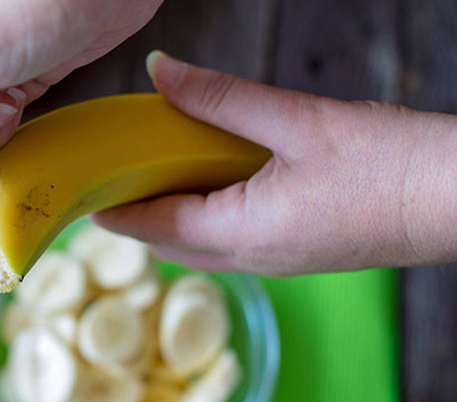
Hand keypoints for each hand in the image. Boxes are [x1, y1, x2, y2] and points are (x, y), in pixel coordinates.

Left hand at [94, 51, 456, 275]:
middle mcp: (254, 258)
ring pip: (202, 243)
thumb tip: (160, 73)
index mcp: (243, 234)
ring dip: (175, 212)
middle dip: (138, 213)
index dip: (111, 211)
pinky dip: (209, 213)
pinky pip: (234, 239)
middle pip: (171, 242)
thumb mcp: (297, 121)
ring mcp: (278, 260)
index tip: (80, 192)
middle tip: (116, 172)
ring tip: (159, 168)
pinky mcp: (299, 251)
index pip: (152, 227)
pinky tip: (215, 177)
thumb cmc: (390, 165)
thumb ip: (221, 97)